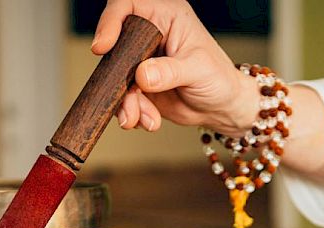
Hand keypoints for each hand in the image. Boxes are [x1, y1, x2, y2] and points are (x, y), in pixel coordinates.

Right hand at [92, 0, 257, 135]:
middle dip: (117, 80)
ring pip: (116, 80)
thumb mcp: (198, 69)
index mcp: (164, 17)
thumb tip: (142, 75)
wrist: (220, 108)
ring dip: (126, 104)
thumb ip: (170, 71)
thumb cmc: (218, 79)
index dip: (110, 22)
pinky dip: (133, 114)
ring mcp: (141, 64)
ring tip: (146, 119)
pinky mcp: (138, 88)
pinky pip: (123, 100)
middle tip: (128, 101)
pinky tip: (150, 120)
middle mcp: (148, 38)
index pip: (127, 5)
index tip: (103, 47)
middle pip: (116, 49)